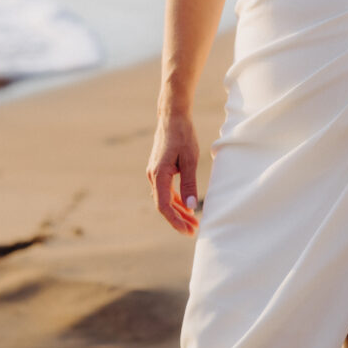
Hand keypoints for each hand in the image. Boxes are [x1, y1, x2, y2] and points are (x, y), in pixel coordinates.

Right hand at [147, 110, 200, 234]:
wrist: (173, 116)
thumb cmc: (182, 135)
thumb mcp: (190, 160)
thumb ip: (189, 184)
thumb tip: (192, 208)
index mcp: (158, 174)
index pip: (163, 206)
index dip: (175, 221)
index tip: (187, 230)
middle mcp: (153, 176)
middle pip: (164, 205)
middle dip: (179, 219)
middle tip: (194, 230)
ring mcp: (155, 173)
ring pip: (165, 198)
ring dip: (178, 210)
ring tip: (193, 221)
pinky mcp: (159, 169)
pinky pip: (166, 190)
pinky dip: (176, 199)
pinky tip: (187, 206)